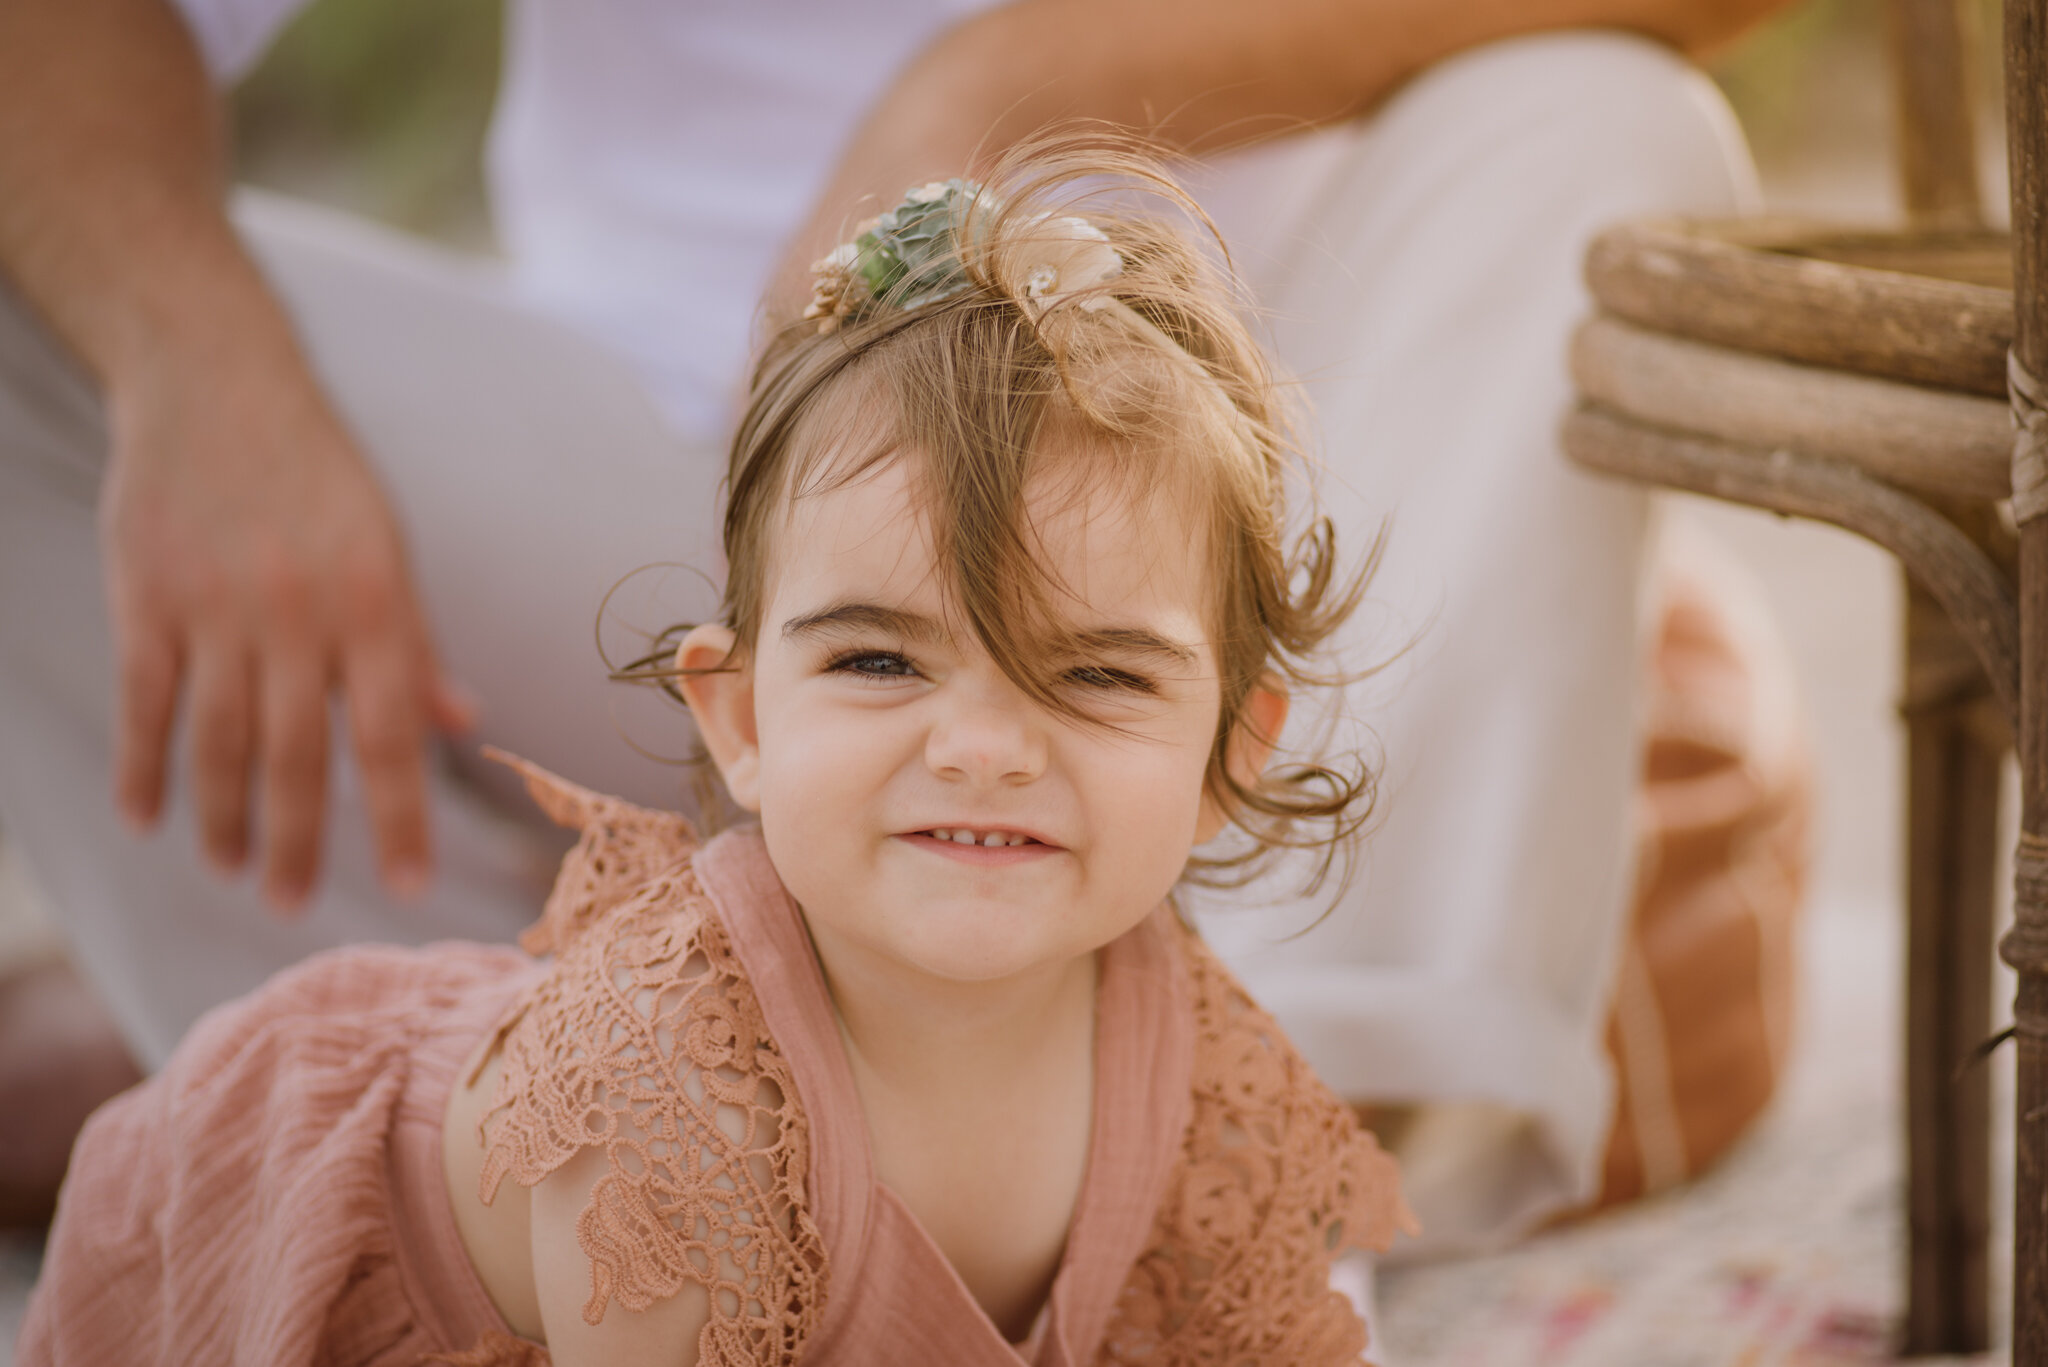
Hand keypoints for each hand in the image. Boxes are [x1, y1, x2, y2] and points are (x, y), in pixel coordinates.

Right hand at [98, 342, 471, 910]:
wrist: (217, 384)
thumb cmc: (321, 477)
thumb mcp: (388, 550)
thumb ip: (416, 647)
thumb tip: (464, 726)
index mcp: (376, 605)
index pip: (391, 736)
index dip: (399, 817)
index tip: (410, 886)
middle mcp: (299, 614)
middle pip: (297, 754)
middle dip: (298, 841)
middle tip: (294, 905)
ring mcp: (216, 607)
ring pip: (218, 739)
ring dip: (222, 817)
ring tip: (231, 870)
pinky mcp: (146, 597)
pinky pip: (145, 701)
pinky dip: (143, 765)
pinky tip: (146, 816)